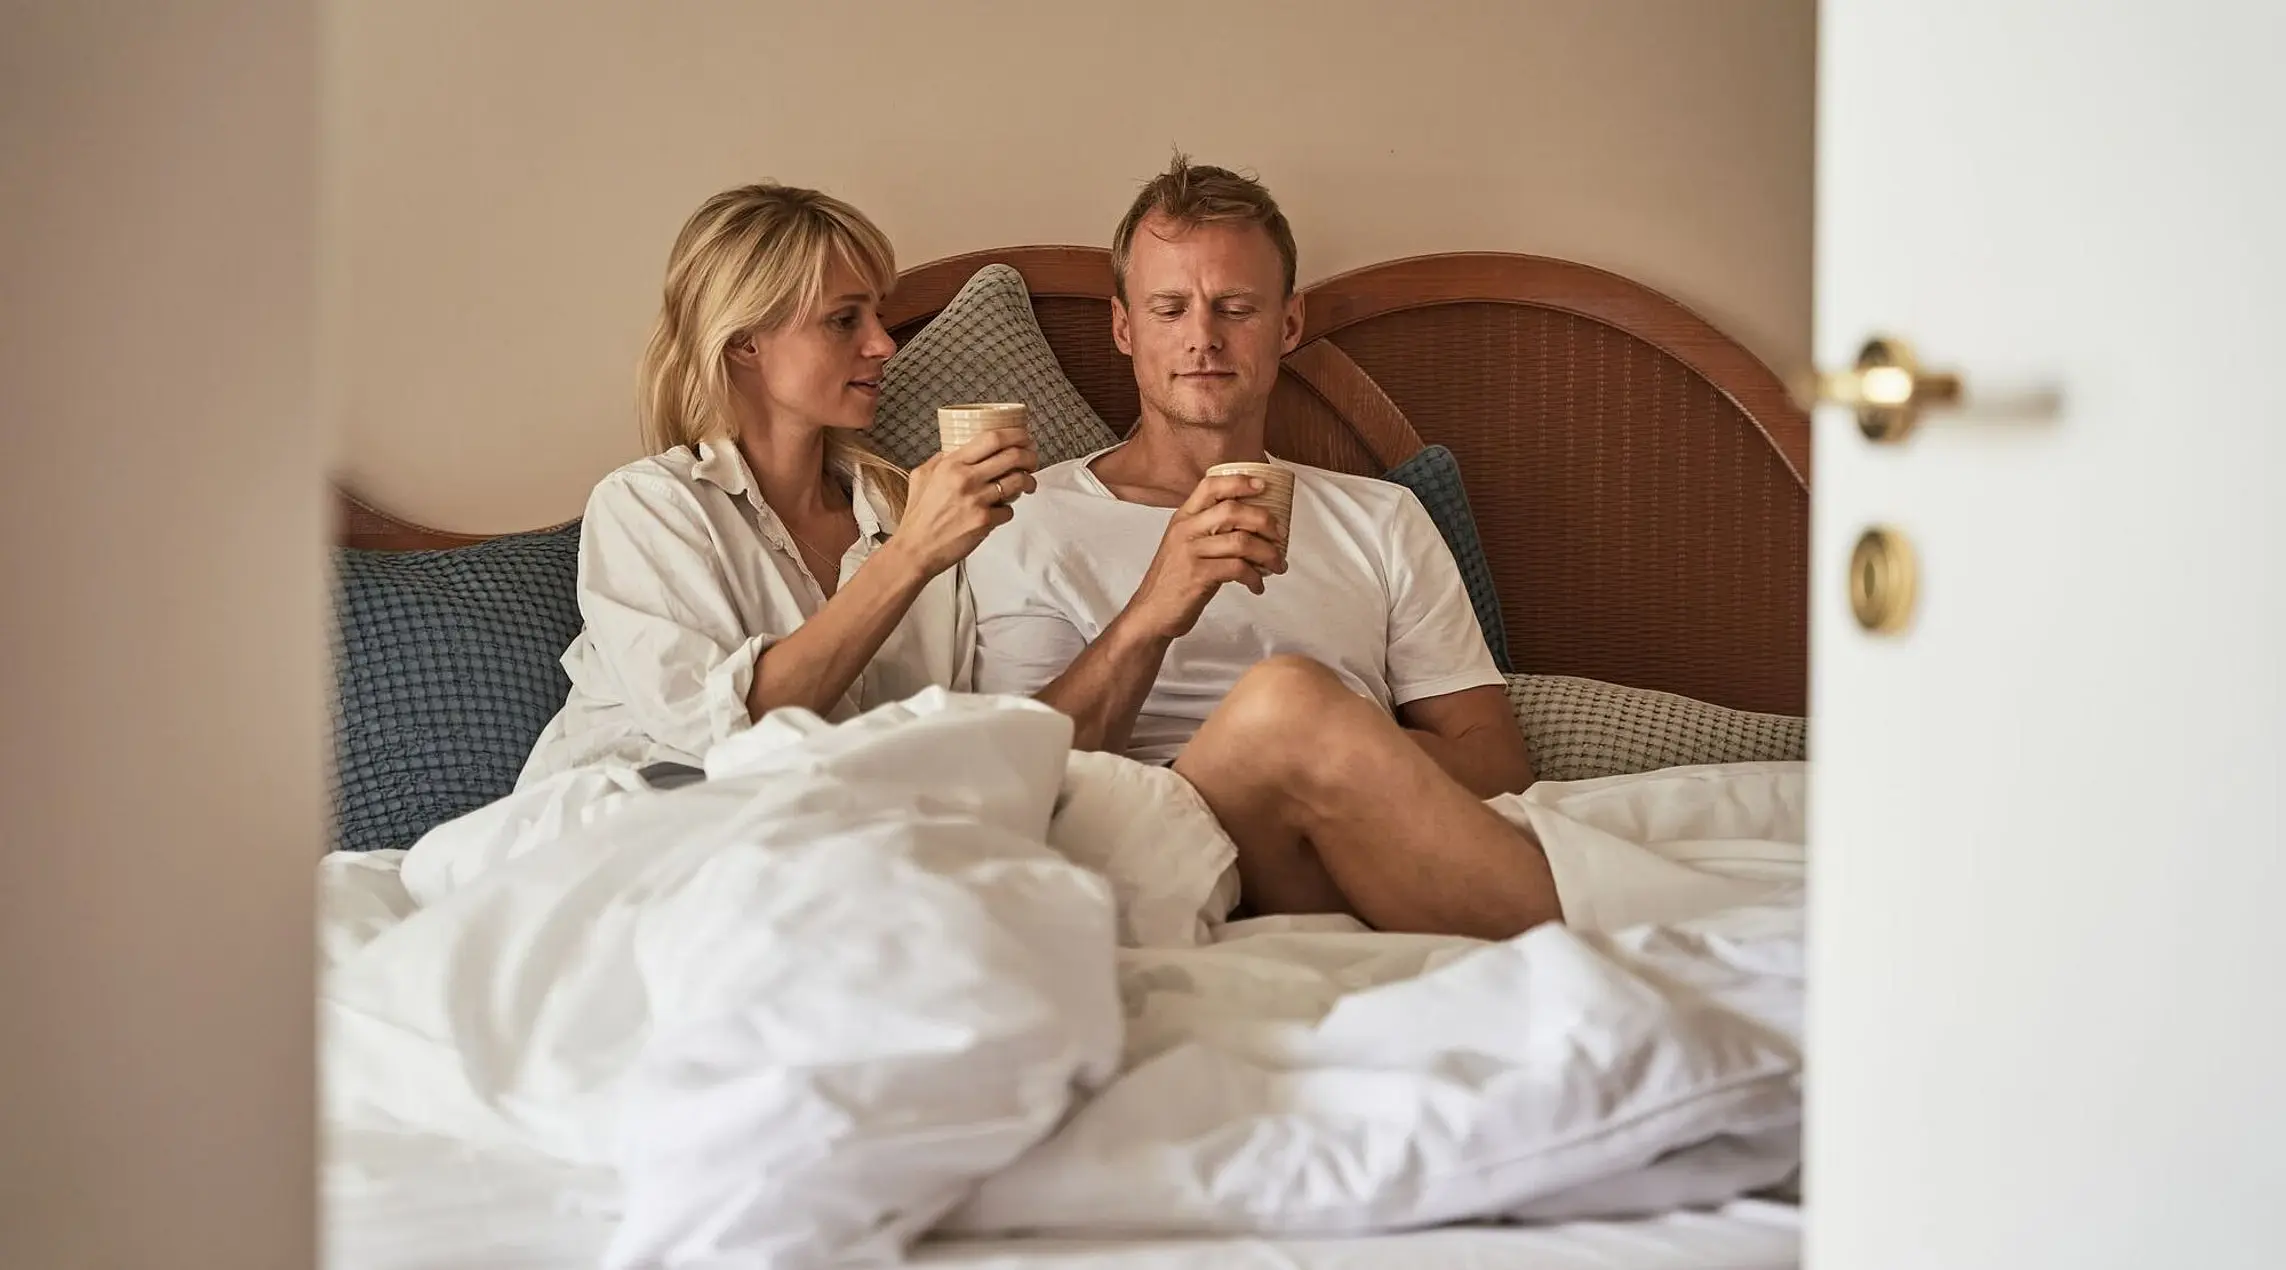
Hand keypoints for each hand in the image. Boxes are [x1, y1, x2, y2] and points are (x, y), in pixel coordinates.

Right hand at [884, 426, 1037, 577]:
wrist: (915, 550)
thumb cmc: (918, 517)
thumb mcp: (921, 477)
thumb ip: (939, 460)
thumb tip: (954, 449)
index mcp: (951, 464)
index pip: (992, 438)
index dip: (1016, 434)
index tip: (1024, 436)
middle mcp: (966, 478)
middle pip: (1012, 456)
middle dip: (1029, 455)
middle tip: (1032, 459)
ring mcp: (977, 500)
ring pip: (1018, 482)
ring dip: (1028, 481)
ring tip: (1028, 484)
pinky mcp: (985, 521)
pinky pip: (1009, 510)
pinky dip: (1008, 510)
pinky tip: (1000, 512)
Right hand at [1124, 473, 1287, 639]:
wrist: (1151, 611)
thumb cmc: (1174, 579)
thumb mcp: (1185, 545)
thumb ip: (1209, 530)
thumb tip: (1253, 524)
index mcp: (1183, 518)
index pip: (1210, 486)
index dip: (1239, 482)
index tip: (1263, 486)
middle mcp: (1185, 530)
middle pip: (1233, 511)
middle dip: (1265, 521)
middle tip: (1280, 536)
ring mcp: (1190, 552)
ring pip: (1241, 541)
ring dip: (1268, 554)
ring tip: (1278, 565)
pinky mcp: (1198, 576)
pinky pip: (1238, 569)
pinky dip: (1255, 577)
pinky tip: (1257, 585)